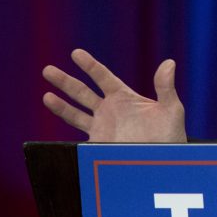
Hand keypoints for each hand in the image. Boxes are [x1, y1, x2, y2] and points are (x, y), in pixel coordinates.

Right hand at [42, 48, 187, 142]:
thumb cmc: (171, 135)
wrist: (163, 162)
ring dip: (60, 103)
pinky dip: (66, 126)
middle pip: (82, 92)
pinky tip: (57, 126)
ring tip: (45, 94)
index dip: (89, 65)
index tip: (76, 53)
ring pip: (75, 111)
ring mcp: (101, 126)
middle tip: (47, 70)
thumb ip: (165, 87)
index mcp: (124, 97)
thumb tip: (169, 62)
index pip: (103, 77)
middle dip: (65, 81)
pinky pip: (76, 132)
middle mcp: (109, 110)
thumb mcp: (171, 109)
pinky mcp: (97, 144)